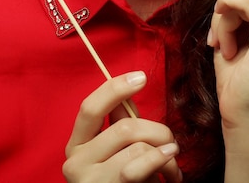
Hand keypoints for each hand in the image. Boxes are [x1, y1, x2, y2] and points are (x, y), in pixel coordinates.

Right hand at [63, 71, 181, 182]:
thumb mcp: (118, 152)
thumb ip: (121, 126)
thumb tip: (128, 94)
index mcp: (77, 144)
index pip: (90, 107)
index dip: (116, 88)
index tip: (142, 76)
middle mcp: (74, 162)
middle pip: (124, 128)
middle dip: (158, 131)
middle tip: (172, 143)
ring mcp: (88, 182)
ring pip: (136, 147)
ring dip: (165, 154)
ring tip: (173, 166)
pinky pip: (137, 168)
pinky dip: (160, 164)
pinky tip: (170, 174)